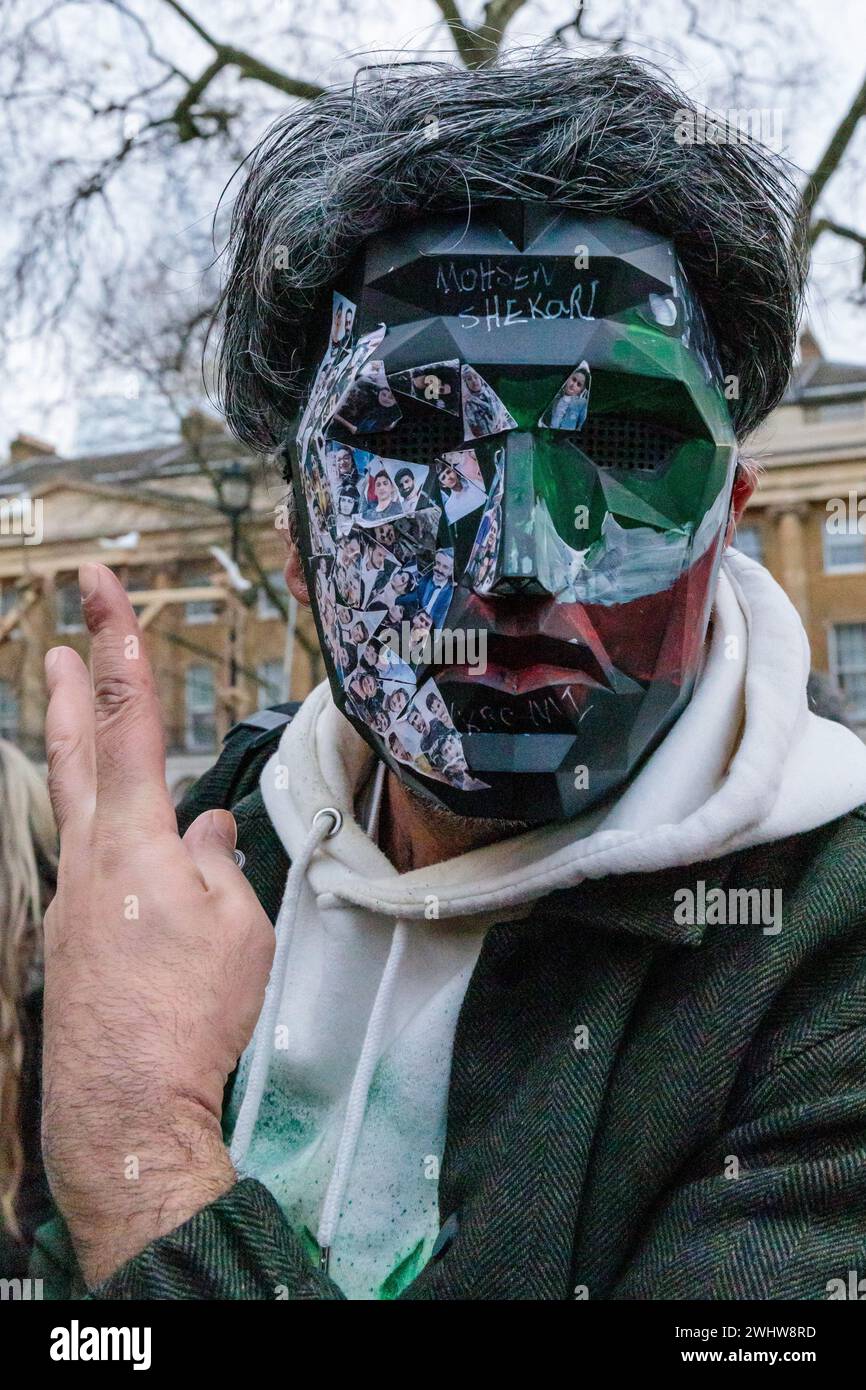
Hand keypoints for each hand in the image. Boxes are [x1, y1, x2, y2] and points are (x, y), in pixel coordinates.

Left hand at [42, 562, 274, 1285]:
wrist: (124, 1103)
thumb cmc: (191, 1013)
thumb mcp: (236, 927)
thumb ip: (218, 864)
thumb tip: (207, 833)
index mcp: (136, 840)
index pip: (127, 717)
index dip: (118, 642)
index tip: (99, 587)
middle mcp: (90, 858)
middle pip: (75, 750)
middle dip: (71, 687)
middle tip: (59, 641)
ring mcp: (71, 900)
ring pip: (73, 806)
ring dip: (71, 750)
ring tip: (69, 712)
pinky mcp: (69, 939)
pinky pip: (91, 866)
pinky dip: (107, 839)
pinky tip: (133, 857)